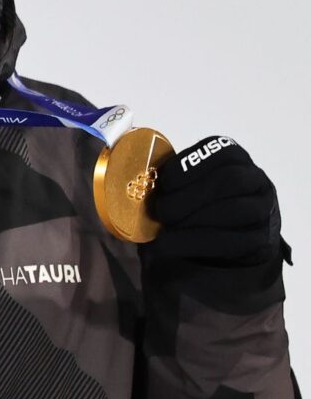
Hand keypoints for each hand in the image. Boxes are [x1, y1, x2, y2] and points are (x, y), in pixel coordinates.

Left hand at [145, 136, 281, 266]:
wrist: (235, 234)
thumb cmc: (202, 201)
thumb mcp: (189, 182)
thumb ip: (173, 178)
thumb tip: (133, 179)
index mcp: (235, 158)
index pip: (220, 152)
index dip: (189, 167)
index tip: (164, 184)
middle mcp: (257, 180)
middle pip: (230, 180)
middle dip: (190, 197)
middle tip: (162, 212)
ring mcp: (265, 210)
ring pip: (235, 210)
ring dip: (192, 221)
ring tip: (165, 229)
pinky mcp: (262, 240)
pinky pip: (232, 241)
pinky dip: (193, 243)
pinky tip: (168, 245)